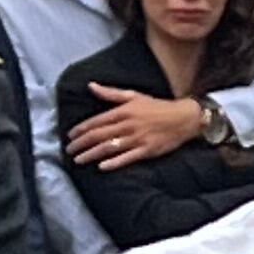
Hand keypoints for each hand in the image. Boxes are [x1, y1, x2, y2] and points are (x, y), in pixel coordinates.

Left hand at [67, 84, 204, 170]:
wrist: (184, 118)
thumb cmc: (158, 107)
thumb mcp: (133, 96)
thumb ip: (110, 93)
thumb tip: (91, 86)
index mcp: (123, 111)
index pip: (96, 121)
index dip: (81, 129)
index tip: (70, 136)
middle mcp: (128, 125)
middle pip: (99, 135)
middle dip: (81, 144)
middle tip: (69, 150)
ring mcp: (138, 139)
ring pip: (109, 147)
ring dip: (92, 154)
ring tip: (79, 160)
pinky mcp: (147, 150)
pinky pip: (128, 158)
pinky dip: (114, 163)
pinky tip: (102, 167)